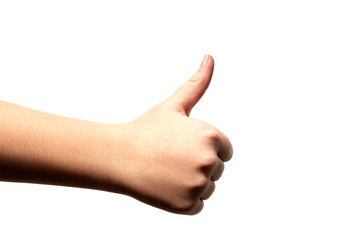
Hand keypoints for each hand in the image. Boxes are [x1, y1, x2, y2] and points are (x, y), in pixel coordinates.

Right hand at [115, 55, 232, 214]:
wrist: (119, 156)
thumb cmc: (146, 130)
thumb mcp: (174, 105)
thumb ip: (198, 83)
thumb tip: (210, 58)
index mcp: (211, 137)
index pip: (225, 150)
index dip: (204, 148)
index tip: (183, 146)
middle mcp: (209, 161)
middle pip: (216, 170)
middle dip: (197, 165)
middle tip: (171, 159)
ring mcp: (198, 185)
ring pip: (206, 187)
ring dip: (190, 183)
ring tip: (166, 172)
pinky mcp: (187, 205)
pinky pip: (196, 204)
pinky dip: (183, 199)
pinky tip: (165, 186)